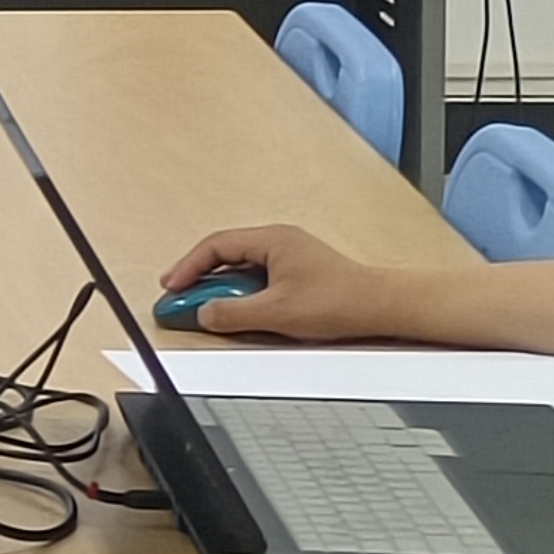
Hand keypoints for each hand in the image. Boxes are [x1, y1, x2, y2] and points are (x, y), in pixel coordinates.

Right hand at [150, 221, 392, 342]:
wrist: (381, 307)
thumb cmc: (340, 301)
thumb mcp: (276, 312)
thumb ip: (233, 313)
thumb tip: (204, 313)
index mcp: (271, 240)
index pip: (215, 246)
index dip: (188, 267)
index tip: (172, 287)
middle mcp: (278, 242)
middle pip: (225, 256)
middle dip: (199, 280)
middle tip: (179, 300)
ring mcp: (289, 257)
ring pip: (240, 270)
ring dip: (219, 289)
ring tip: (203, 310)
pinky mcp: (297, 275)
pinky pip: (256, 280)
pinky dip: (239, 294)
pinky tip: (236, 312)